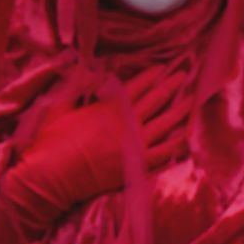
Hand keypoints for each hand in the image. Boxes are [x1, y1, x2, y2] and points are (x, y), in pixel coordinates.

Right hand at [1, 69, 190, 230]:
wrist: (54, 176)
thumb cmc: (51, 142)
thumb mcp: (58, 107)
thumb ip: (74, 88)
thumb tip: (85, 71)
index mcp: (108, 107)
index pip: (135, 87)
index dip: (150, 76)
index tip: (161, 68)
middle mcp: (127, 123)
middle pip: (155, 100)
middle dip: (170, 86)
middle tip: (182, 76)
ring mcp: (136, 144)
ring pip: (166, 123)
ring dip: (180, 110)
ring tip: (192, 100)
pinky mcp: (139, 165)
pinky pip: (166, 152)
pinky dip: (178, 142)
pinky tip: (187, 135)